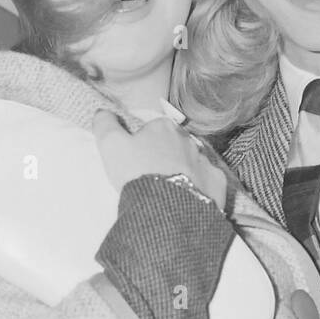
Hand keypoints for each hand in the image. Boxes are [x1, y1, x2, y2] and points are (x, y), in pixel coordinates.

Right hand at [92, 111, 228, 210]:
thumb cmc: (136, 172)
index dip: (143, 144)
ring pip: (192, 162)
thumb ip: (105, 124)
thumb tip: (102, 111)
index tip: (136, 160)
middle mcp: (189, 139)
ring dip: (183, 171)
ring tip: (168, 191)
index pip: (153, 129)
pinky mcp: (217, 181)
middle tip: (152, 177)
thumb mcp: (111, 145)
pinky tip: (188, 199)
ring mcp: (205, 160)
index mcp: (164, 127)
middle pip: (175, 145)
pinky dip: (200, 187)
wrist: (165, 207)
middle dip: (166, 156)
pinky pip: (208, 181)